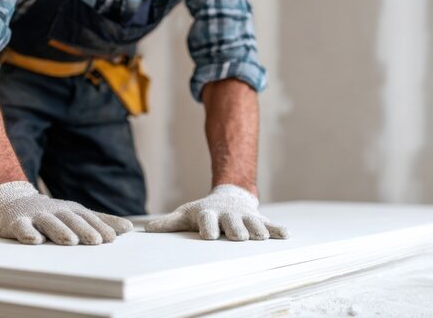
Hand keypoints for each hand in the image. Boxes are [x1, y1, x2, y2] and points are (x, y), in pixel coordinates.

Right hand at [0, 181, 132, 244]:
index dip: (100, 227)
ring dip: (60, 231)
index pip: (88, 218)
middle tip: (96, 242)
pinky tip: (35, 240)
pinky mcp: (16, 222)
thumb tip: (128, 228)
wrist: (13, 201)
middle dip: (84, 229)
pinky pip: (22, 227)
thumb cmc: (51, 213)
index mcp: (71, 210)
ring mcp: (35, 215)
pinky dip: (28, 233)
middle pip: (71, 219)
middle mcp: (55, 211)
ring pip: (49, 222)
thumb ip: (100, 221)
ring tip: (70, 241)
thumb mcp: (76, 214)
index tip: (112, 239)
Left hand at [145, 184, 288, 240]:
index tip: (209, 236)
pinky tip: (286, 235)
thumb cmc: (204, 211)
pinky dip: (277, 229)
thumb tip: (146, 230)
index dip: (209, 227)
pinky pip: (270, 224)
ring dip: (257, 230)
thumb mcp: (186, 214)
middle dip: (235, 230)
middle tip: (238, 237)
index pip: (208, 221)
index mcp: (209, 214)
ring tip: (261, 237)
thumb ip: (168, 223)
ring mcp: (245, 217)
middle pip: (232, 224)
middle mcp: (228, 215)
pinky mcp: (259, 219)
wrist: (229, 195)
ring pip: (252, 224)